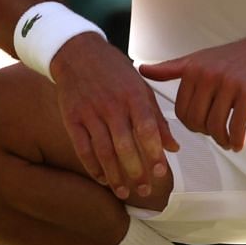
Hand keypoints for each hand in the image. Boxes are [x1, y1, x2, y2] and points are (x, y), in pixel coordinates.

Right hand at [49, 33, 178, 199]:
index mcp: (133, 96)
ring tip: (124, 192)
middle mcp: (112, 106)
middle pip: (125, 146)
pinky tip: (102, 178)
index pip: (147, 130)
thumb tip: (173, 147)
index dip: (154, 153)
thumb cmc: (113, 70)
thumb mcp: (141, 87)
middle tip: (144, 190)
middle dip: (136, 172)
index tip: (161, 173)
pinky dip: (92, 166)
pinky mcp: (72, 118)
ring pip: (103, 152)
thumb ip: (157, 118)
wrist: (77, 52)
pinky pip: (82, 148)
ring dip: (115, 176)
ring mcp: (90, 113)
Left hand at [137, 29, 245, 153]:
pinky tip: (238, 143)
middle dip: (205, 133)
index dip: (190, 124)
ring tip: (227, 141)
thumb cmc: (234, 57)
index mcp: (193, 69)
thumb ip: (170, 69)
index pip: (181, 110)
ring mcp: (228, 84)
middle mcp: (208, 76)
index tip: (202, 126)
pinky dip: (236, 140)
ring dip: (221, 140)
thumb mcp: (199, 59)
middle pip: (196, 120)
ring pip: (215, 126)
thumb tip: (141, 69)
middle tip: (216, 134)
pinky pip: (236, 126)